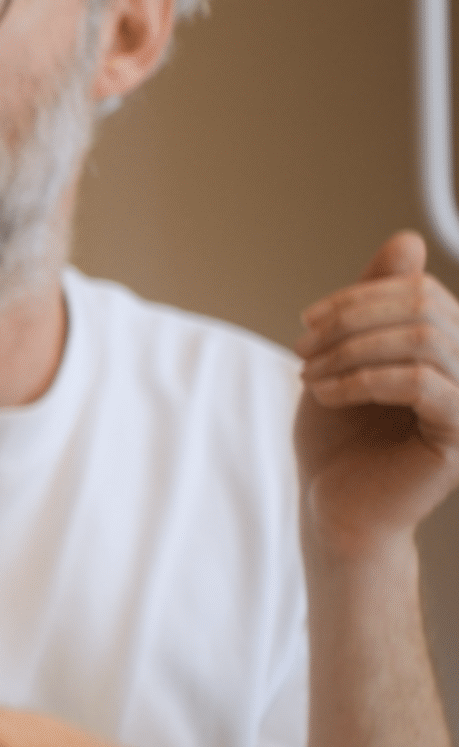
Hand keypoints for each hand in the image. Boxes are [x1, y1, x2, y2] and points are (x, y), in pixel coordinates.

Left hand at [295, 231, 458, 554]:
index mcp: (447, 348)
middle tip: (303, 347)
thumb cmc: (339, 437)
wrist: (333, 506)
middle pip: (426, 307)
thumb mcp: (345, 357)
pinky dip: (363, 379)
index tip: (306, 321)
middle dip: (352, 318)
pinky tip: (326, 393)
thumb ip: (374, 304)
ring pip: (426, 340)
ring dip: (352, 350)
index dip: (359, 295)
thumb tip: (407, 240)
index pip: (420, 291)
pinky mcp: (458, 436)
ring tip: (310, 374)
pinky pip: (423, 384)